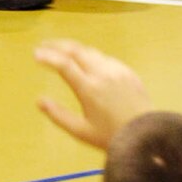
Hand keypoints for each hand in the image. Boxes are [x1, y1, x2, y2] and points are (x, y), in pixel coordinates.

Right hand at [34, 40, 151, 149]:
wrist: (146, 135)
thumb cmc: (111, 136)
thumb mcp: (80, 131)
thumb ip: (58, 115)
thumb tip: (39, 101)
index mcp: (89, 89)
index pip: (63, 64)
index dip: (47, 57)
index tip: (35, 54)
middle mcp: (103, 74)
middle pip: (76, 50)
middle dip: (57, 45)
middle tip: (44, 45)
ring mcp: (117, 71)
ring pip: (91, 51)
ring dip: (74, 49)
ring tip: (62, 51)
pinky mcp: (128, 72)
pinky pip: (106, 58)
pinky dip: (91, 56)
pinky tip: (87, 61)